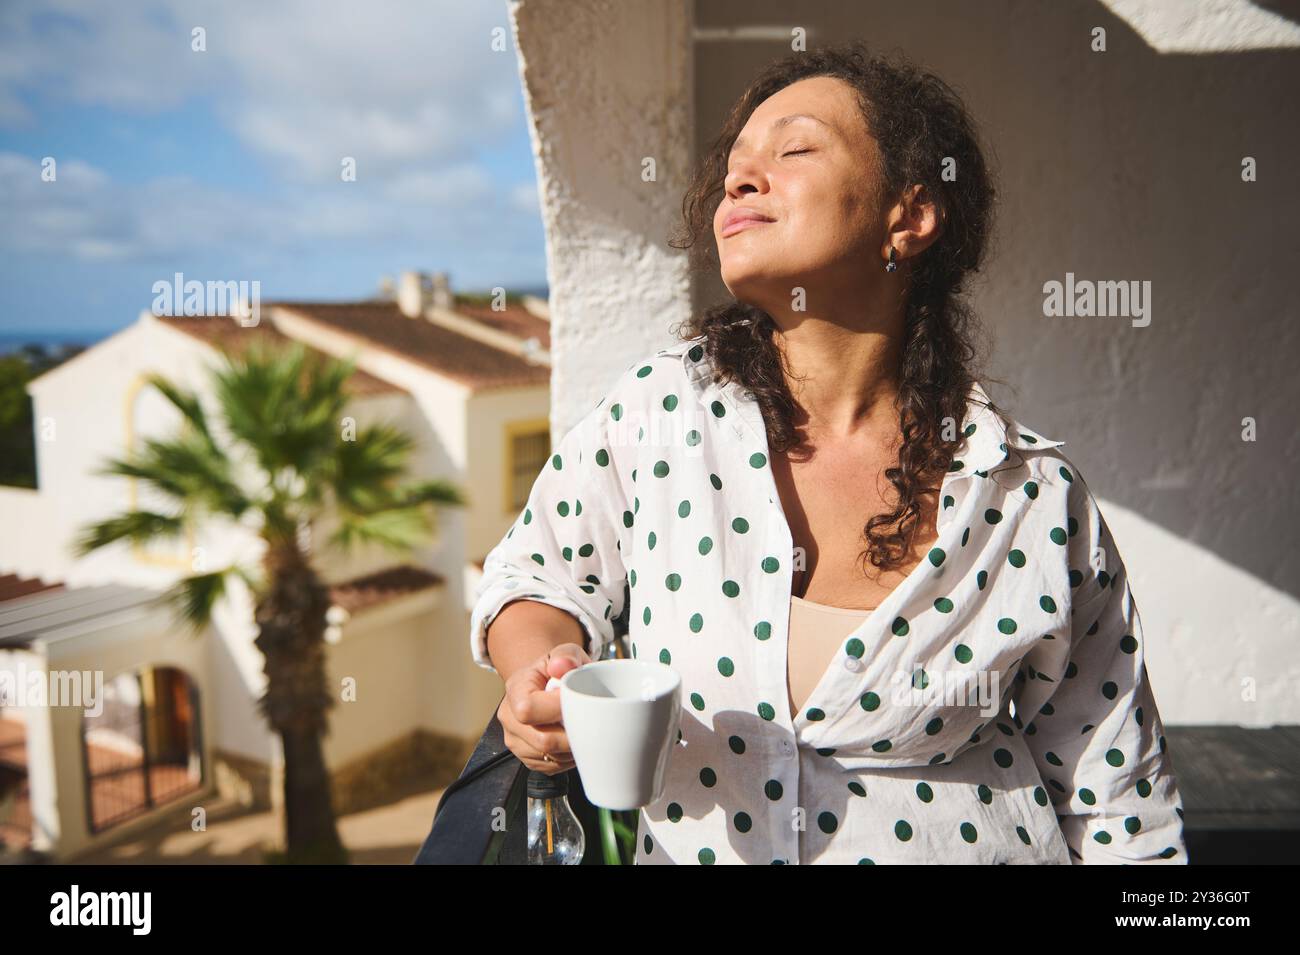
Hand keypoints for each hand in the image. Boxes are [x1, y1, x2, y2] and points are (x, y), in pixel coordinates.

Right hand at [498, 642, 590, 774]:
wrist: (547, 684)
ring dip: (574, 747)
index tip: (576, 702)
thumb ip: (567, 655)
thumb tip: (562, 665)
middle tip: (588, 719)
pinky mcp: (527, 759)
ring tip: (581, 727)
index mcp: (515, 689)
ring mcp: (516, 741)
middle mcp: (509, 718)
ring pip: (552, 758)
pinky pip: (553, 767)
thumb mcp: (565, 653)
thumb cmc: (558, 670)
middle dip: (572, 734)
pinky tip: (573, 738)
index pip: (528, 710)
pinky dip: (570, 757)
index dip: (557, 710)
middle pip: (543, 741)